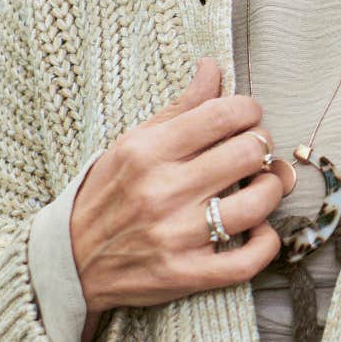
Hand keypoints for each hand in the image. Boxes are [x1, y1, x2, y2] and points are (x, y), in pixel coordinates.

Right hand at [68, 59, 292, 311]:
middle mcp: (162, 192)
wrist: (69, 262)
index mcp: (148, 152)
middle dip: (262, 145)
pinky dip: (266, 243)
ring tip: (261, 185)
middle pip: (248, 153)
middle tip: (254, 151)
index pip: (223, 114)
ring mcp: (175, 236)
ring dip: (271, 189)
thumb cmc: (107, 194)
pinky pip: (248, 260)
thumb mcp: (133, 143)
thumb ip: (180, 107)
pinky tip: (259, 228)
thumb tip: (212, 67)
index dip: (249, 109)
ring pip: (257, 203)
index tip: (248, 116)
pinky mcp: (185, 274)